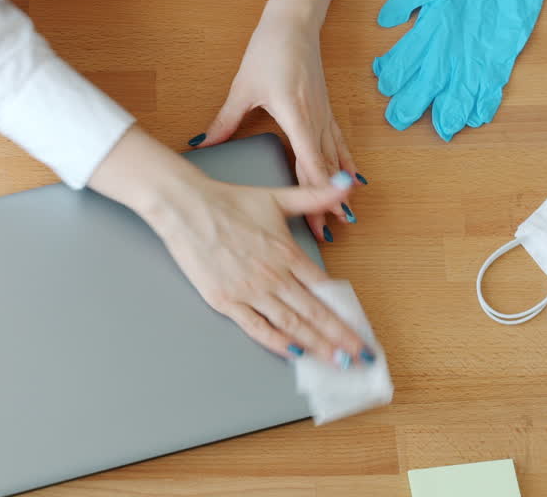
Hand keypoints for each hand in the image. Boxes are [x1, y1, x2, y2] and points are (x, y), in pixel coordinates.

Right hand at [88, 127, 370, 364]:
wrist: (186, 208)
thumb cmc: (228, 201)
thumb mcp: (277, 197)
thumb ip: (315, 196)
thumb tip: (345, 184)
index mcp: (287, 254)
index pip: (325, 290)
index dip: (346, 314)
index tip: (361, 331)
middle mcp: (273, 276)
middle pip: (314, 313)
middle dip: (340, 339)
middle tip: (360, 358)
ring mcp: (249, 291)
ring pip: (291, 324)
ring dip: (316, 345)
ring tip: (336, 362)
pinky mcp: (226, 301)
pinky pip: (257, 328)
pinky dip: (277, 342)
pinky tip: (293, 354)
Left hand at [194, 0, 361, 241]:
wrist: (294, 23)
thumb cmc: (270, 50)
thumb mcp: (242, 88)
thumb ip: (225, 121)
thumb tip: (202, 142)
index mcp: (295, 116)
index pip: (310, 164)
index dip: (316, 195)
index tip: (320, 218)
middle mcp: (315, 119)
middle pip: (325, 169)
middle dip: (327, 202)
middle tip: (329, 232)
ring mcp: (324, 115)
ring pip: (336, 159)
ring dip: (339, 188)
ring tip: (344, 217)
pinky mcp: (326, 109)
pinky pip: (339, 143)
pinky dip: (346, 164)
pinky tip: (353, 180)